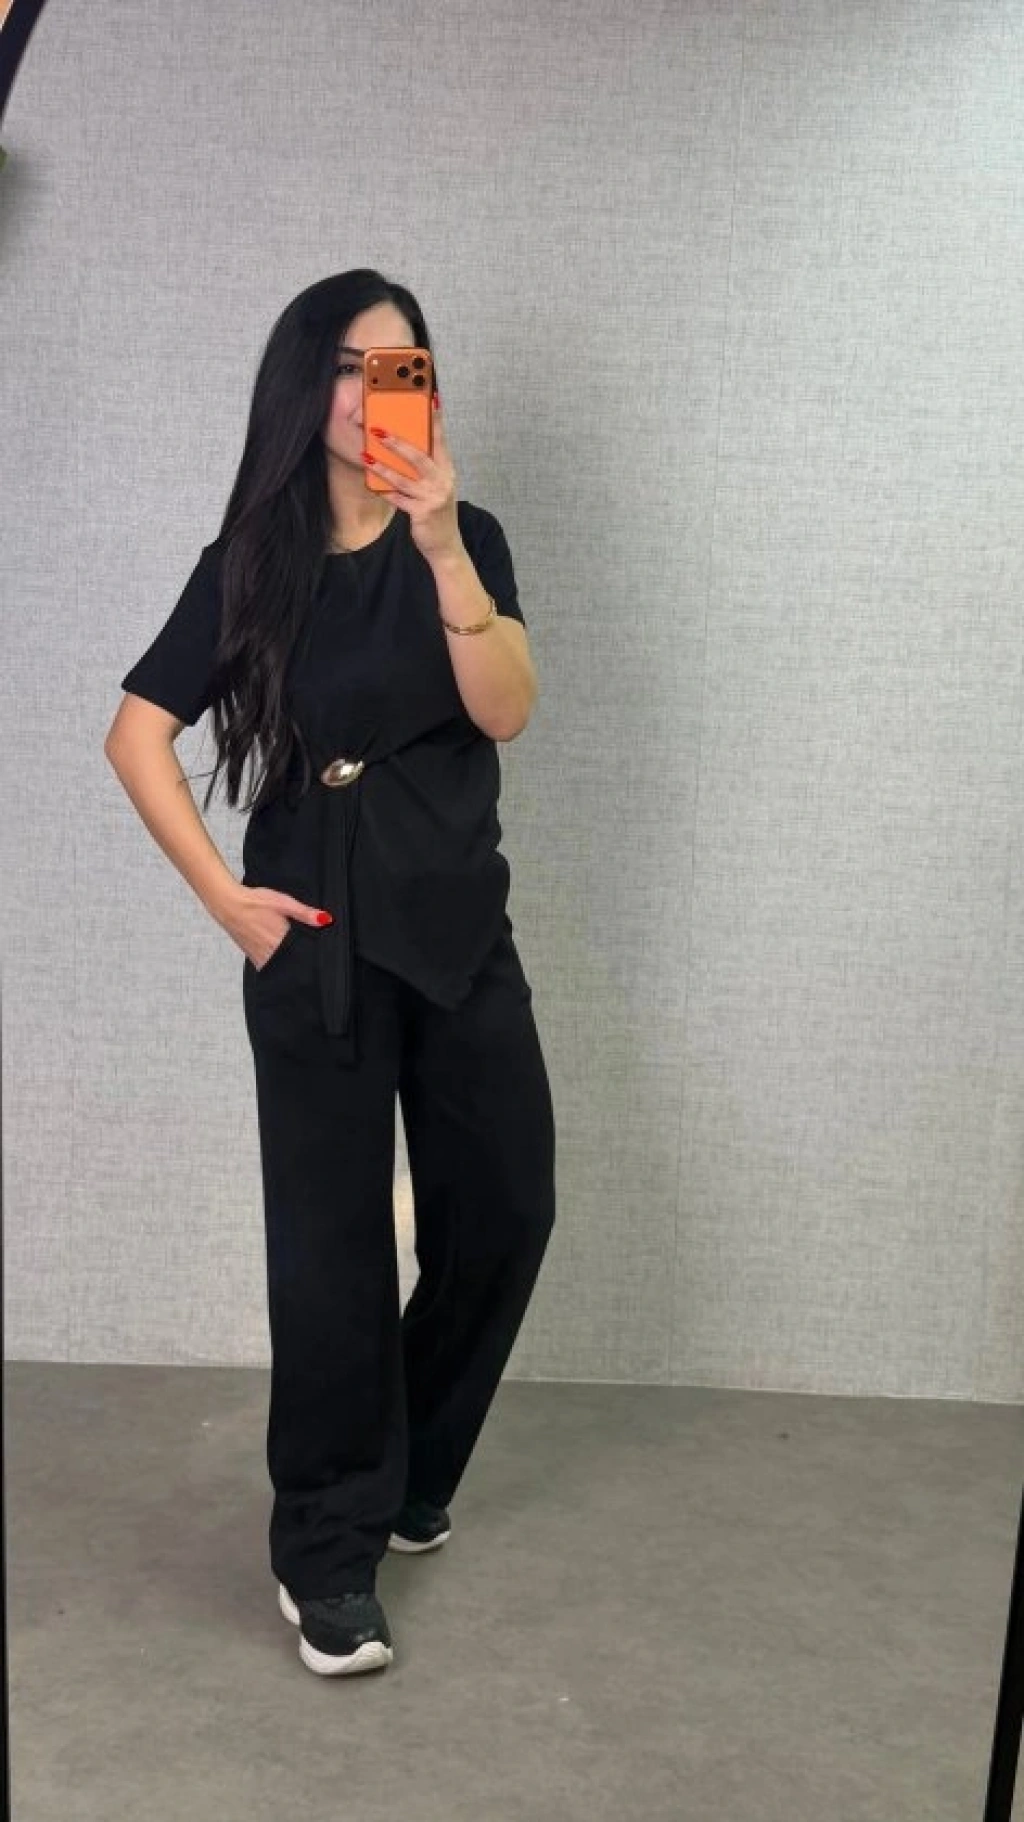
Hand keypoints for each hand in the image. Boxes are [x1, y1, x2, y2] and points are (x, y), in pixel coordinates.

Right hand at [213, 884, 332, 970]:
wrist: (227, 903)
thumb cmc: (254, 901)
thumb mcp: (283, 903)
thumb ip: (304, 913)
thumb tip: (325, 920)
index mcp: (280, 941)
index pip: (300, 957)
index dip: (308, 957)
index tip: (313, 953)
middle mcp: (269, 952)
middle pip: (288, 963)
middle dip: (297, 960)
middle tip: (301, 951)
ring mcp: (258, 955)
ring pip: (276, 965)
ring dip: (283, 961)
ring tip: (288, 951)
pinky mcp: (249, 954)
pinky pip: (264, 963)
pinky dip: (271, 961)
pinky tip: (273, 951)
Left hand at [363, 398, 461, 564]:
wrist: (445, 544)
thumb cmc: (435, 508)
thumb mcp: (435, 484)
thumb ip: (425, 465)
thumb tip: (404, 442)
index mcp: (447, 469)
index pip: (440, 439)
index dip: (435, 419)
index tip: (429, 398)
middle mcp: (443, 481)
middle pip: (419, 457)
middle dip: (398, 442)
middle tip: (378, 430)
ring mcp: (433, 497)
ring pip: (405, 479)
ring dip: (384, 466)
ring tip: (366, 456)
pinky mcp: (423, 513)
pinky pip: (399, 500)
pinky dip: (385, 491)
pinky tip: (371, 483)